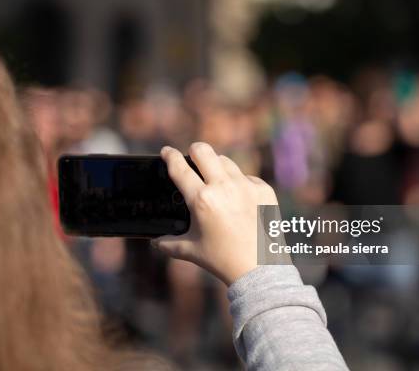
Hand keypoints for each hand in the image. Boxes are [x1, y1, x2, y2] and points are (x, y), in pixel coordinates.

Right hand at [152, 142, 278, 284]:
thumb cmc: (222, 260)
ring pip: (225, 161)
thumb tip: (155, 243)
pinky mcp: (264, 189)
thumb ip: (169, 244)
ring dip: (216, 167)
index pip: (179, 168)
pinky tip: (237, 199)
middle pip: (203, 150)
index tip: (166, 151)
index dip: (169, 156)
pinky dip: (238, 184)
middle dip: (194, 151)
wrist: (259, 268)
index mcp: (201, 200)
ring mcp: (246, 186)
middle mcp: (223, 187)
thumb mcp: (191, 251)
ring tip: (215, 181)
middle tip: (192, 158)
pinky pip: (246, 177)